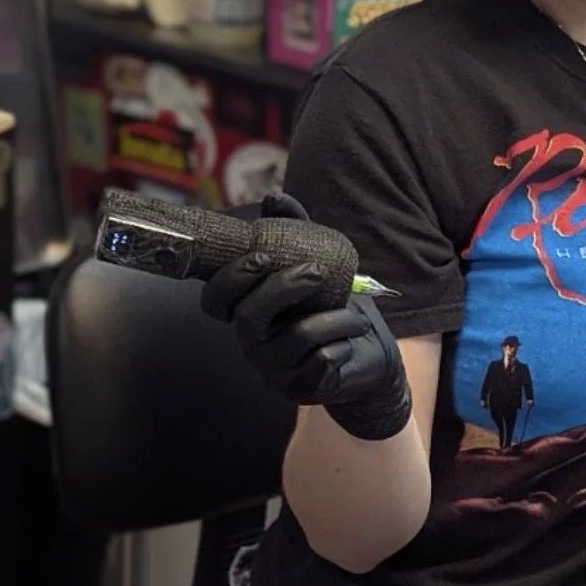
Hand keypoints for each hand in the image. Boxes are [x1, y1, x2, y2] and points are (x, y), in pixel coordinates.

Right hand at [201, 193, 410, 441]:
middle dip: (281, 289)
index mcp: (248, 313)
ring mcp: (274, 371)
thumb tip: (274, 197)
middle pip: (246, 319)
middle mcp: (252, 343)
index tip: (261, 257)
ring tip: (356, 313)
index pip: (216, 302)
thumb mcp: (317, 266)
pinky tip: (353, 339)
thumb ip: (293, 232)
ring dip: (333, 318)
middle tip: (317, 271)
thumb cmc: (335, 308)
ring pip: (295, 338)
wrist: (369, 356)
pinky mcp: (302, 389)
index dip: (229, 280)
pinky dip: (343, 342)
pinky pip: (320, 361)